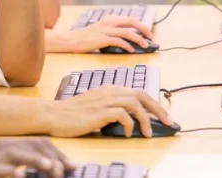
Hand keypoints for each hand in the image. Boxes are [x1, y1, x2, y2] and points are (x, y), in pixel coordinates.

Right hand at [0, 138, 75, 177]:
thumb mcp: (2, 165)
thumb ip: (19, 168)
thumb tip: (44, 170)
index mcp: (14, 149)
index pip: (40, 145)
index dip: (57, 155)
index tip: (72, 167)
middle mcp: (6, 148)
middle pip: (33, 145)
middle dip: (52, 156)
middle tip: (67, 169)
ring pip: (17, 153)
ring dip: (35, 159)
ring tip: (50, 167)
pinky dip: (9, 172)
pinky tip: (20, 176)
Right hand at [47, 86, 172, 137]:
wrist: (53, 114)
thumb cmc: (72, 113)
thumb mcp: (94, 105)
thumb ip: (110, 106)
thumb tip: (129, 117)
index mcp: (109, 88)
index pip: (138, 92)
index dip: (153, 103)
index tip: (162, 115)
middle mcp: (109, 91)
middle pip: (142, 94)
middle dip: (158, 109)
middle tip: (168, 122)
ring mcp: (104, 100)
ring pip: (135, 103)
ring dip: (146, 119)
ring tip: (147, 133)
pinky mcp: (99, 111)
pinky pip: (123, 115)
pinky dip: (129, 125)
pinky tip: (127, 134)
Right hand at [54, 16, 153, 52]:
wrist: (71, 40)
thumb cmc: (86, 37)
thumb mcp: (101, 30)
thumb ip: (113, 31)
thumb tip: (129, 39)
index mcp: (110, 19)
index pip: (130, 19)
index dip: (141, 26)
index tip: (148, 33)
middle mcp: (109, 22)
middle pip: (131, 22)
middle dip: (144, 29)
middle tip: (151, 38)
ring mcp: (105, 30)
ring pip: (127, 32)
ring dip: (138, 39)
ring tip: (145, 46)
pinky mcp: (101, 39)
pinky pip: (118, 41)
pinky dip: (127, 45)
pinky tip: (131, 50)